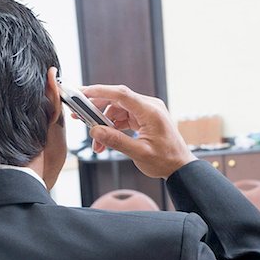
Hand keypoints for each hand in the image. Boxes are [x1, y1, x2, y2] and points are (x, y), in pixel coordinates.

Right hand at [81, 85, 196, 178]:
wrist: (180, 167)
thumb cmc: (165, 161)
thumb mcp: (139, 153)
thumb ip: (116, 141)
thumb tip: (95, 131)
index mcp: (150, 111)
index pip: (121, 94)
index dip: (99, 92)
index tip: (82, 93)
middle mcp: (149, 106)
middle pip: (116, 100)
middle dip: (96, 109)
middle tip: (79, 117)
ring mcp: (147, 112)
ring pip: (117, 110)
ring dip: (104, 124)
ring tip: (96, 143)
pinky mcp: (144, 118)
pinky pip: (123, 118)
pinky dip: (113, 128)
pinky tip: (105, 141)